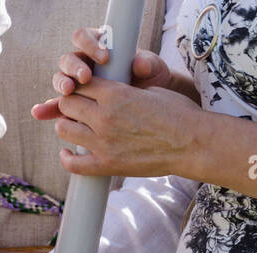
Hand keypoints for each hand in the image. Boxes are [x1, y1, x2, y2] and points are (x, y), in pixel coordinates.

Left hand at [33, 78, 199, 178]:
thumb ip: (123, 90)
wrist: (193, 143)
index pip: (80, 84)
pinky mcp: (106, 165)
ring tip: (74, 126)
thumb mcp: (150, 90)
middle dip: (70, 103)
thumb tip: (107, 91)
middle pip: (67, 104)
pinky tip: (68, 152)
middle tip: (76, 107)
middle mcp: (104, 117)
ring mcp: (103, 142)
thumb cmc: (178, 113)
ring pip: (63, 129)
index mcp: (116, 93)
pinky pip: (73, 164)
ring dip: (66, 125)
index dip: (79, 85)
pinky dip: (66, 157)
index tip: (82, 90)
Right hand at [47, 27, 174, 97]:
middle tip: (86, 77)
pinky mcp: (73, 102)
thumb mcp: (154, 69)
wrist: (149, 104)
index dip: (90, 45)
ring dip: (62, 84)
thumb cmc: (150, 79)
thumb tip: (139, 63)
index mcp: (98, 46)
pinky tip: (40, 113)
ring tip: (70, 91)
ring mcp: (76, 82)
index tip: (104, 58)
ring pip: (61, 79)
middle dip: (74, 67)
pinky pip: (57, 104)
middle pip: (68, 59)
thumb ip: (148, 64)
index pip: (84, 37)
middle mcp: (83, 62)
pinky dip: (47, 109)